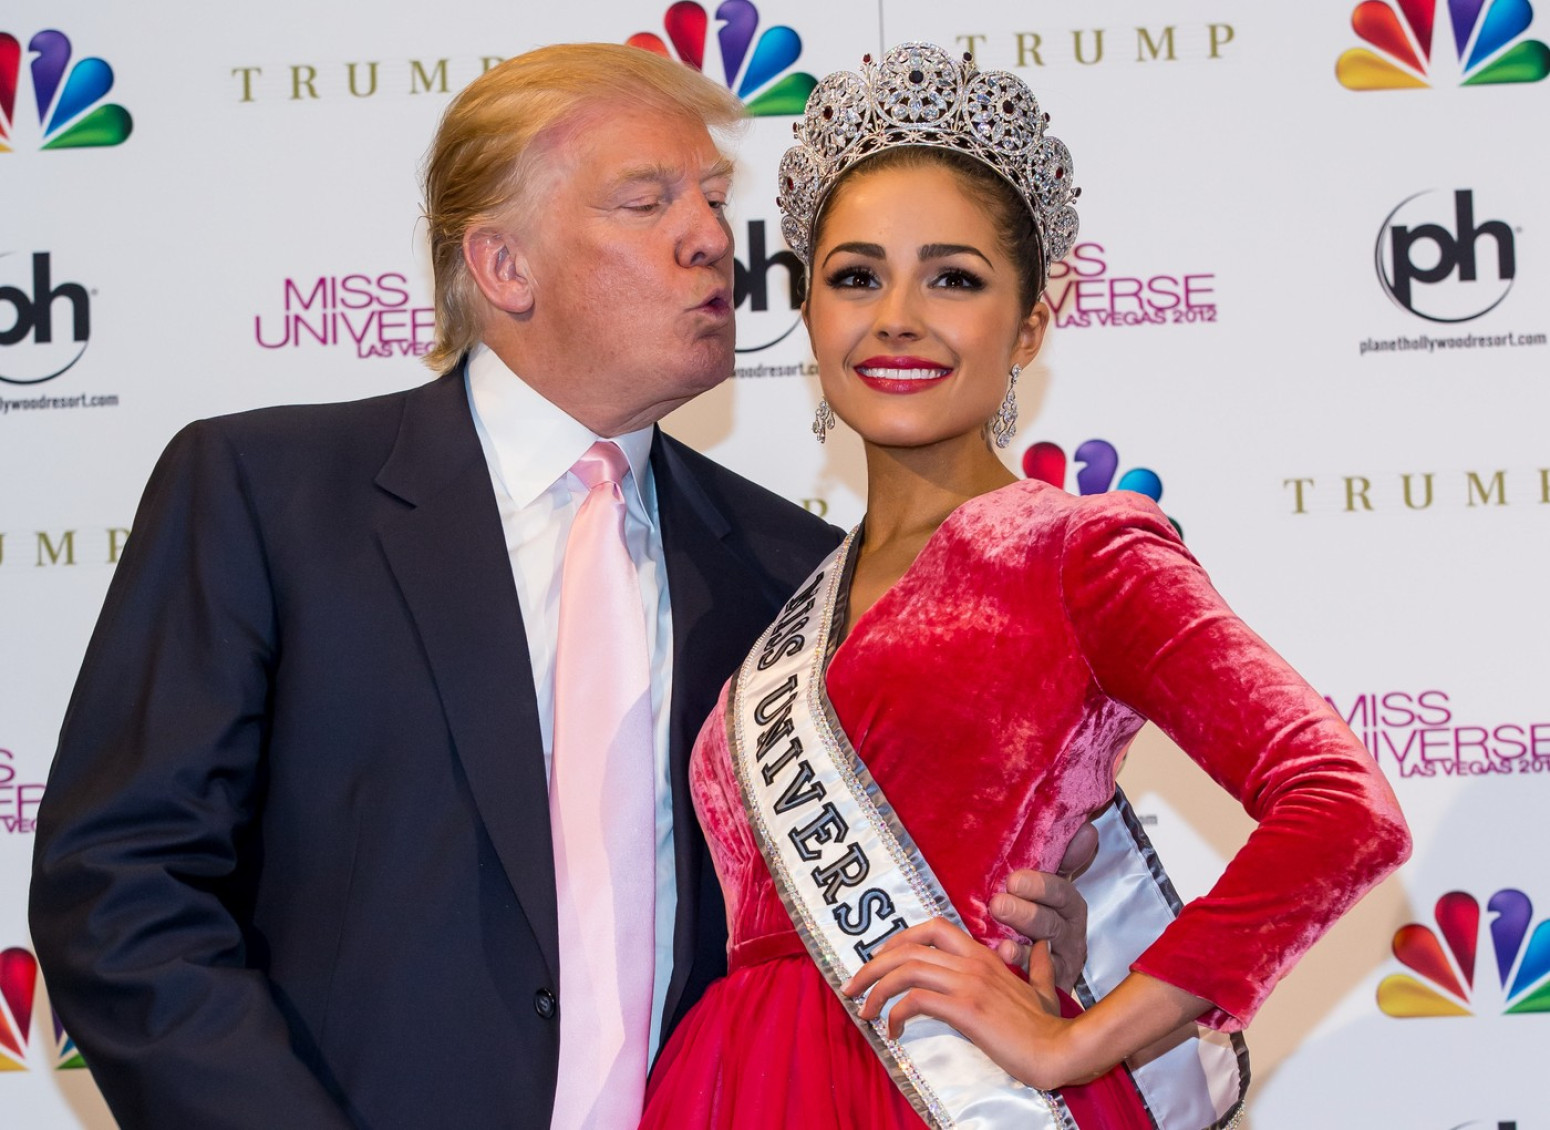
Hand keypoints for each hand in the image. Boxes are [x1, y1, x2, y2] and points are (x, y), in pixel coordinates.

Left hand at [841, 917, 1089, 1091]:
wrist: (1060, 1050)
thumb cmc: (1049, 1026)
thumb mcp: (1043, 989)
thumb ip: (1038, 966)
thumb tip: (1042, 947)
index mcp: (983, 955)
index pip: (932, 926)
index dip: (899, 939)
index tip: (879, 960)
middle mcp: (972, 962)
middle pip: (907, 947)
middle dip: (871, 965)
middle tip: (852, 987)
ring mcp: (969, 983)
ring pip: (906, 970)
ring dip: (875, 988)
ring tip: (863, 1010)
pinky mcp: (966, 1009)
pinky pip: (916, 1001)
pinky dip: (895, 1013)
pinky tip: (893, 1029)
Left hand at [987, 822, 1097, 989]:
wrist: (1039, 974)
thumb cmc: (1040, 919)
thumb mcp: (1049, 889)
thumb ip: (1063, 859)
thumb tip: (1087, 829)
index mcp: (1069, 906)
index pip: (1061, 892)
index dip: (1041, 886)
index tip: (1014, 880)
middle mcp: (1069, 932)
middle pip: (1050, 921)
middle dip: (1025, 912)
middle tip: (998, 904)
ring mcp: (1060, 960)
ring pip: (1043, 948)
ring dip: (1020, 937)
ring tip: (998, 932)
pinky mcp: (1049, 983)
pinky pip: (1035, 976)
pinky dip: (1018, 964)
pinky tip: (1002, 954)